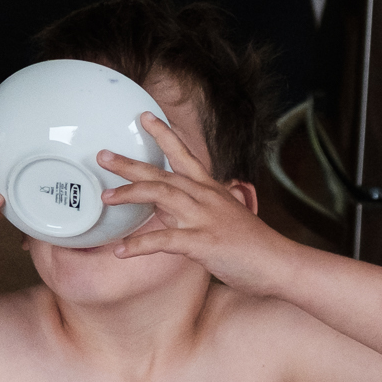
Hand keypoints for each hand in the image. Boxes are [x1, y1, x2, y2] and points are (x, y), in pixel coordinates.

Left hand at [96, 111, 290, 295]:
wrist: (279, 264)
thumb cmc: (250, 246)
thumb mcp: (219, 220)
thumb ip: (190, 212)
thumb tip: (163, 210)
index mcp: (210, 190)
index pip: (184, 156)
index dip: (164, 135)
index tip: (144, 117)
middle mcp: (206, 198)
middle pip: (162, 174)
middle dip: (130, 163)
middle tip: (103, 155)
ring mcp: (205, 219)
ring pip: (161, 196)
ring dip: (130, 194)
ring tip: (106, 197)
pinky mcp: (204, 243)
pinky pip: (165, 240)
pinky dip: (140, 245)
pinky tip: (121, 251)